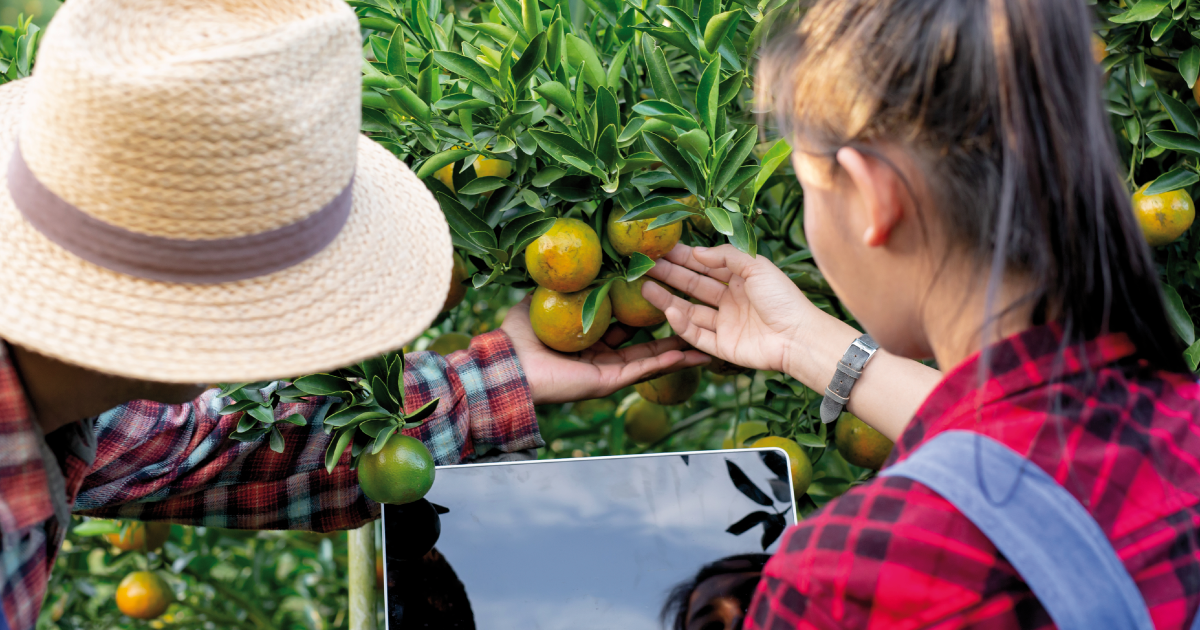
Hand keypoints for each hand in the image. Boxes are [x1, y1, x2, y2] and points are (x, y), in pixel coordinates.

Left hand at [500, 295, 710, 404]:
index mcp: (588, 340)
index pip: (625, 327)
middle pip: (645, 346)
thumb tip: (575, 264)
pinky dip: (667, 362)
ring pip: (651, 360)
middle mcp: (601, 357)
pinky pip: (642, 370)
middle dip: (671, 334)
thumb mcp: (542, 301)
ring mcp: (606, 371)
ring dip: (679, 351)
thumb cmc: (518, 335)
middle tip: (697, 318)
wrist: (507, 363)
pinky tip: (689, 352)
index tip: (668, 295)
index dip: (646, 313)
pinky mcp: (607, 381)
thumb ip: (562, 288)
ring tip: (707, 341)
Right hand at [643, 244, 822, 375]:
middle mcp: (729, 301)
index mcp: (740, 280)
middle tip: (645, 267)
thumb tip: (696, 252)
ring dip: (667, 299)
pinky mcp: (722, 347)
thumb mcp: (756, 266)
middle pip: (693, 286)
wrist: (799, 337)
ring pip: (689, 310)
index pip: (705, 266)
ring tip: (645, 287)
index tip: (661, 250)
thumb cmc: (783, 298)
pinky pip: (696, 334)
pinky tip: (669, 310)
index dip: (684, 258)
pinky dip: (682, 324)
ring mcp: (724, 324)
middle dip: (669, 275)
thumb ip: (726, 256)